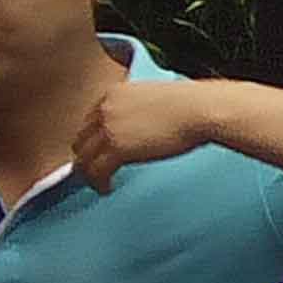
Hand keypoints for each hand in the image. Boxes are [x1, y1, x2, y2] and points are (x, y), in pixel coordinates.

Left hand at [70, 74, 232, 192]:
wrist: (201, 110)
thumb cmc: (192, 104)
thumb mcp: (155, 99)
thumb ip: (139, 109)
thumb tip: (141, 125)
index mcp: (114, 94)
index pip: (90, 120)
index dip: (92, 138)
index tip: (97, 150)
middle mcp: (106, 109)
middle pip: (81, 138)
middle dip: (86, 156)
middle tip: (94, 169)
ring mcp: (109, 129)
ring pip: (84, 158)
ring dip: (89, 173)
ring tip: (98, 182)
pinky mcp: (117, 148)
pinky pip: (97, 171)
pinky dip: (99, 182)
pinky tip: (107, 188)